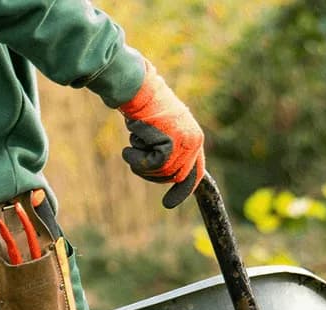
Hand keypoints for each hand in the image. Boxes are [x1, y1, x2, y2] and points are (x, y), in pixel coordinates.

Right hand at [118, 60, 205, 208]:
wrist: (138, 90)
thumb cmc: (144, 109)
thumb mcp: (161, 132)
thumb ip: (169, 151)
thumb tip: (167, 173)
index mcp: (195, 138)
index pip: (195, 171)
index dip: (183, 189)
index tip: (169, 204)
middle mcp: (195, 140)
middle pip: (175, 176)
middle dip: (154, 175)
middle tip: (137, 161)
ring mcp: (185, 142)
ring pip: (163, 172)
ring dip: (142, 164)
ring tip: (133, 144)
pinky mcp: (172, 143)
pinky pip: (155, 165)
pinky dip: (138, 159)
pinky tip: (130, 145)